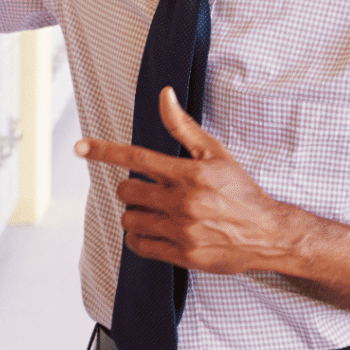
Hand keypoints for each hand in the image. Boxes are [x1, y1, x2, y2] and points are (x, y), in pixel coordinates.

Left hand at [74, 87, 298, 274]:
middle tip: (150, 190)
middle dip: (132, 189)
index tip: (80, 147)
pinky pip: (140, 246)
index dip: (104, 151)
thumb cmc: (239, 190)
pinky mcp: (184, 255)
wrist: (269, 234)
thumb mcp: (215, 153)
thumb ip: (183, 126)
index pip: (136, 157)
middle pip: (127, 191)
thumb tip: (164, 94)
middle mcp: (183, 202)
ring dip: (135, 214)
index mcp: (188, 174)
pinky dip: (139, 238)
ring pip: (130, 219)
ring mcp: (183, 231)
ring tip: (156, 212)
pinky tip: (153, 231)